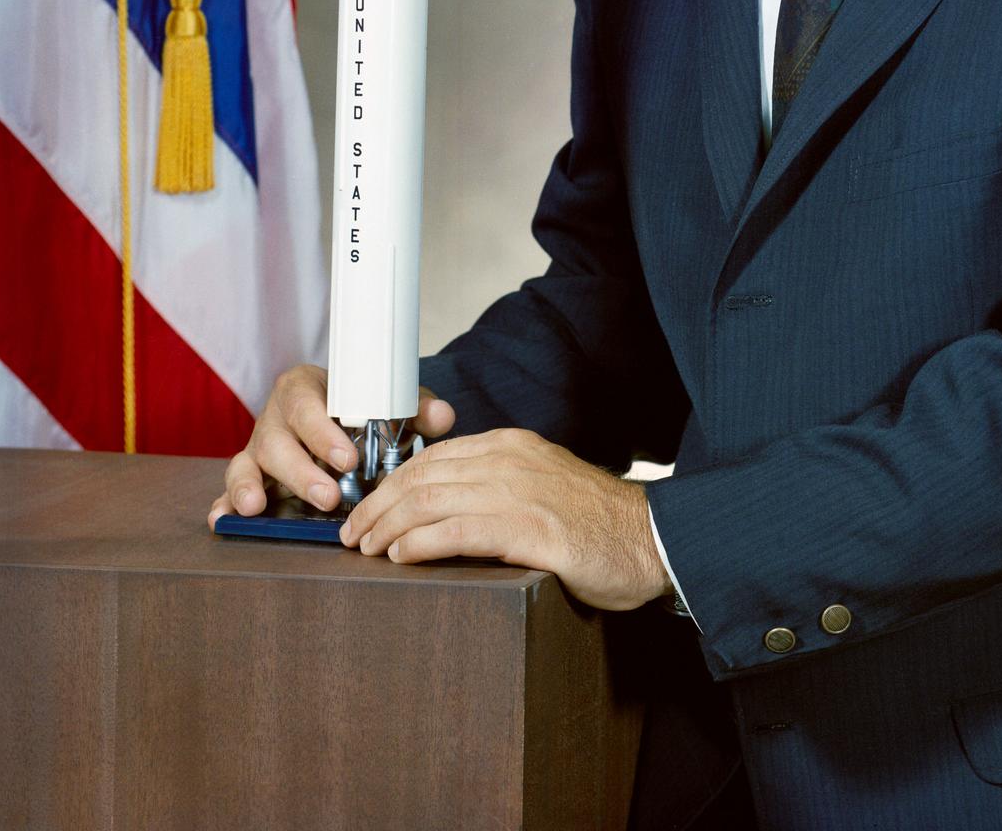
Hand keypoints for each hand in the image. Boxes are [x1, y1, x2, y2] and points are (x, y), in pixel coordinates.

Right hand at [206, 363, 455, 529]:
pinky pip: (230, 488)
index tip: (347, 458)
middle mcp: (275, 416)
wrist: (340, 413)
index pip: (306, 404)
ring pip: (245, 463)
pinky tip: (226, 520)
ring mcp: (257, 446)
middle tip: (328, 497)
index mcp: (305, 388)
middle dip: (300, 471)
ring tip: (256, 509)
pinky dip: (225, 504)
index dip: (322, 432)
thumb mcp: (389, 402)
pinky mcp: (249, 474)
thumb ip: (415, 407)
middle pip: (275, 439)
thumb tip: (442, 415)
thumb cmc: (361, 408)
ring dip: (247, 487)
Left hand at [336, 426, 670, 611]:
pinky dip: (422, 543)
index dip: (392, 483)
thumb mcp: (542, 484)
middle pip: (423, 476)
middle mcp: (510, 460)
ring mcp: (519, 492)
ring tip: (367, 549)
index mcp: (512, 445)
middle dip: (378, 505)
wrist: (649, 539)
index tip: (368, 508)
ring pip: (432, 501)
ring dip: (389, 527)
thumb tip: (445, 508)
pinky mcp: (529, 528)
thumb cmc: (594, 522)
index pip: (434, 457)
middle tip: (353, 534)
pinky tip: (402, 556)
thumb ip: (500, 485)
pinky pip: (459, 531)